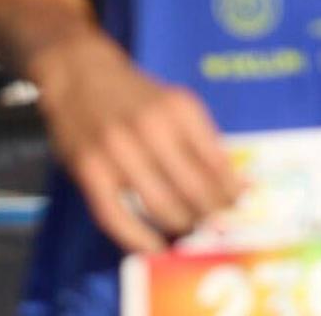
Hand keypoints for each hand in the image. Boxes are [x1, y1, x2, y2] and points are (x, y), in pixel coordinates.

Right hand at [33, 32, 241, 252]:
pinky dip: (137, 238)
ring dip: (180, 224)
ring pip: (158, 203)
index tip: (239, 205)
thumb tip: (232, 183)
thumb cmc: (137, 96)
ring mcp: (118, 150)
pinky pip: (116, 215)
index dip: (231, 190)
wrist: (81, 75)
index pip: (217, 161)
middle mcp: (152, 128)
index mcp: (181, 110)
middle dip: (210, 213)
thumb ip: (200, 140)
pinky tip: (153, 246)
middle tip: (216, 225)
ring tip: (189, 230)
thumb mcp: (176, 104)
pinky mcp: (89, 169)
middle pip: (192, 187)